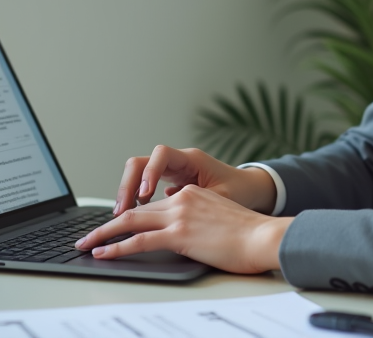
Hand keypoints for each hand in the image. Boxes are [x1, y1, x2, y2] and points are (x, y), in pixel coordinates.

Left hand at [76, 185, 292, 273]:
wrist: (264, 236)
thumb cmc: (249, 235)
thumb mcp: (219, 218)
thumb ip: (199, 219)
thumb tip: (188, 232)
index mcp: (191, 194)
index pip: (152, 205)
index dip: (129, 217)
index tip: (114, 228)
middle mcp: (181, 199)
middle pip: (134, 210)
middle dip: (106, 224)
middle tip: (86, 237)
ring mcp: (179, 215)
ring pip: (129, 221)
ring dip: (102, 234)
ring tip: (85, 245)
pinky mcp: (179, 234)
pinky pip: (138, 240)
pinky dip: (116, 247)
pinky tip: (103, 253)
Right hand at [113, 145, 275, 215]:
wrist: (251, 189)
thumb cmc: (241, 191)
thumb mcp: (222, 197)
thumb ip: (200, 203)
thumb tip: (177, 215)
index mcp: (192, 159)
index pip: (161, 155)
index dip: (149, 173)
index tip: (143, 196)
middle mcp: (179, 162)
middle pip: (141, 163)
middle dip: (127, 186)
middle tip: (120, 212)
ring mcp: (173, 171)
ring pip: (139, 174)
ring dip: (127, 194)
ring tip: (120, 217)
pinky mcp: (171, 182)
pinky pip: (146, 185)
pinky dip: (136, 200)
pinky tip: (134, 217)